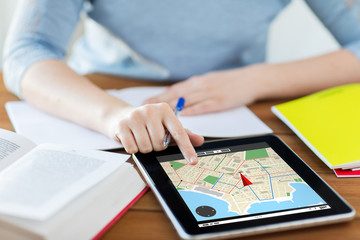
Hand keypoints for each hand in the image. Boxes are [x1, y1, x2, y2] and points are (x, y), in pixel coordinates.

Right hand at [109, 103, 203, 163]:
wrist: (121, 115)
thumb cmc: (148, 122)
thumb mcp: (166, 125)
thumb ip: (183, 133)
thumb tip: (200, 140)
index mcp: (165, 110)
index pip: (179, 132)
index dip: (187, 148)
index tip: (193, 161)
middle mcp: (151, 110)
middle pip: (160, 143)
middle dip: (156, 146)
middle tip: (151, 138)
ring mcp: (135, 116)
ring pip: (146, 147)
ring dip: (145, 148)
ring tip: (141, 138)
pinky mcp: (122, 125)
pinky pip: (132, 148)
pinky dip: (133, 148)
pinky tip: (132, 138)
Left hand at [144, 64, 267, 114]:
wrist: (251, 79)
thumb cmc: (230, 81)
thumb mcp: (210, 80)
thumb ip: (196, 88)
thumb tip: (181, 96)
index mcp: (198, 81)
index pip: (175, 89)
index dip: (160, 95)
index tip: (147, 101)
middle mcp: (201, 86)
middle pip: (177, 95)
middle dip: (160, 101)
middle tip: (145, 108)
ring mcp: (210, 93)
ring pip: (187, 100)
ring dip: (171, 107)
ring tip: (158, 113)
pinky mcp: (220, 102)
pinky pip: (203, 106)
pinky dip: (192, 110)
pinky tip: (183, 115)